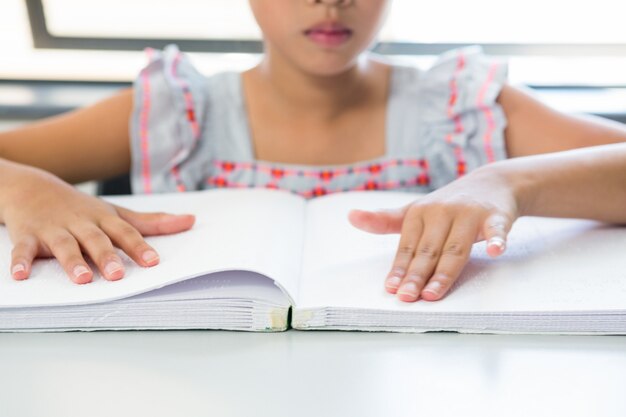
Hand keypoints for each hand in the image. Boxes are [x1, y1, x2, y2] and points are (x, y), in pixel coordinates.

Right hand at [0, 164, 194, 283]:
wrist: (32, 187)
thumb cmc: (81, 207)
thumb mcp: (116, 212)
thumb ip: (152, 221)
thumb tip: (190, 221)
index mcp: (103, 219)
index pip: (125, 233)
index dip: (139, 247)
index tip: (153, 262)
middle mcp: (81, 224)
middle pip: (96, 240)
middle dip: (107, 256)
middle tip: (119, 274)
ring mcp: (53, 229)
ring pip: (64, 246)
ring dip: (72, 262)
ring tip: (83, 279)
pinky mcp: (28, 235)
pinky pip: (22, 249)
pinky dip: (20, 261)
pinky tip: (21, 275)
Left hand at [349, 166, 518, 301]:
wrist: (492, 182)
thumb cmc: (447, 205)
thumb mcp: (415, 211)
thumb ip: (385, 220)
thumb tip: (350, 216)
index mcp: (420, 213)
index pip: (408, 247)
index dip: (400, 268)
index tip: (391, 289)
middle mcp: (442, 212)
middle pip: (428, 250)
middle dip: (417, 275)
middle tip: (407, 298)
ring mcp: (469, 214)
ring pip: (456, 248)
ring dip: (444, 271)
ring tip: (433, 293)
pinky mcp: (496, 216)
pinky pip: (496, 230)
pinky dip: (496, 240)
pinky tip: (494, 251)